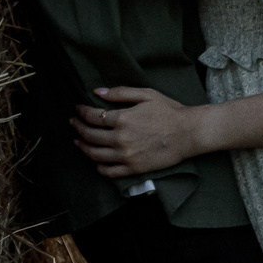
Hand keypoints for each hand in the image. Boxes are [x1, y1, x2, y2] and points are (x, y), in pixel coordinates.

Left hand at [71, 86, 206, 176]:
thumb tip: (97, 91)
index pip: (92, 117)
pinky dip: (99, 167)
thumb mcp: (146, 95)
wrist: (189, 133)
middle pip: (90, 136)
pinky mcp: (134, 169)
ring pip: (95, 155)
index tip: (77, 109)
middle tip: (73, 123)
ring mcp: (126, 156)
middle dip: (78, 128)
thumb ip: (120, 93)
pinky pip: (109, 171)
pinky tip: (96, 162)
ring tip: (78, 142)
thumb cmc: (169, 111)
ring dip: (83, 147)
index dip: (82, 112)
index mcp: (122, 119)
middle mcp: (120, 139)